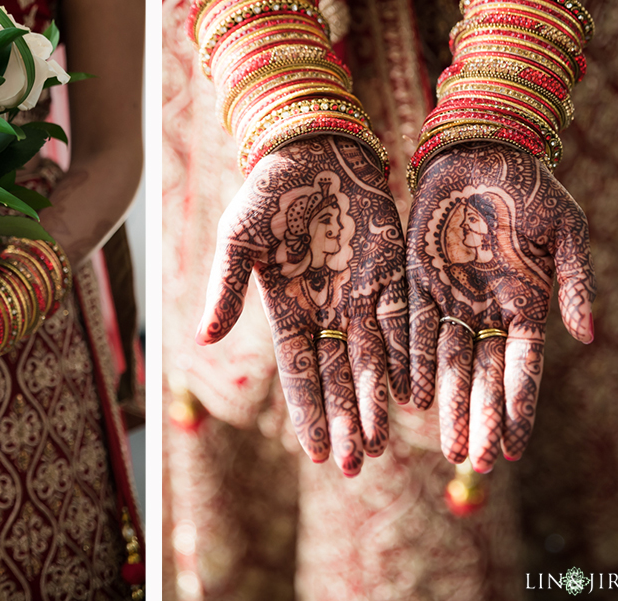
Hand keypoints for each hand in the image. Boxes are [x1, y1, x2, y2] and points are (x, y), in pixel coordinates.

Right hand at [197, 135, 408, 474]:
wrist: (312, 151)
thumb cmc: (267, 193)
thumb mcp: (238, 239)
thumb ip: (227, 288)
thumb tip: (201, 338)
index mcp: (287, 309)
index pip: (299, 373)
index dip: (308, 413)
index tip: (317, 454)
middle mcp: (325, 312)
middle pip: (338, 378)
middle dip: (345, 422)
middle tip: (357, 466)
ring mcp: (360, 296)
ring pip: (372, 362)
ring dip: (376, 402)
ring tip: (382, 444)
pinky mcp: (392, 275)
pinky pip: (402, 324)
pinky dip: (408, 358)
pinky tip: (415, 393)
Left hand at [407, 143, 594, 471]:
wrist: (481, 152)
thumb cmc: (530, 188)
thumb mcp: (565, 232)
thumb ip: (574, 283)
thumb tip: (588, 337)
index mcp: (524, 304)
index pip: (521, 368)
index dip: (518, 407)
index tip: (514, 449)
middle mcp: (484, 311)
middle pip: (480, 375)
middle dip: (478, 417)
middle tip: (473, 462)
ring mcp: (448, 298)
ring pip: (444, 360)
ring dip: (444, 400)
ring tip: (443, 441)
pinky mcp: (414, 280)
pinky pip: (410, 327)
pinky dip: (410, 359)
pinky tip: (407, 393)